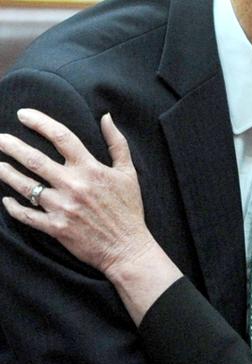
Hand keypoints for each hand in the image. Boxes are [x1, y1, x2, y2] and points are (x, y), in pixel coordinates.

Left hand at [0, 108, 154, 276]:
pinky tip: (6, 200)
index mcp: (90, 169)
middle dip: (12, 146)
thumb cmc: (129, 210)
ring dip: (7, 173)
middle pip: (34, 159)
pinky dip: (13, 207)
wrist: (128, 248)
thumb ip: (117, 143)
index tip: (23, 115)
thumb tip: (106, 117)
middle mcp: (73, 186)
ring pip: (25, 186)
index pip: (61, 137)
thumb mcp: (128, 173)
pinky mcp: (56, 228)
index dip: (39, 122)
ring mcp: (62, 208)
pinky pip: (27, 216)